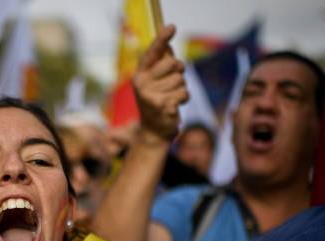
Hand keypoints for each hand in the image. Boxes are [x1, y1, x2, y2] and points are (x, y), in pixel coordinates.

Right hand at [132, 25, 187, 139]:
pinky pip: (184, 93)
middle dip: (178, 72)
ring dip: (181, 88)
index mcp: (140, 74)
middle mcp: (142, 83)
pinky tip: (174, 105)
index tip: (172, 27)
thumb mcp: (155, 81)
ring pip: (181, 80)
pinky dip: (183, 99)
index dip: (162, 39)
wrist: (153, 130)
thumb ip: (160, 64)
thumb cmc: (157, 99)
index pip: (152, 52)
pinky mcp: (162, 106)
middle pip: (173, 64)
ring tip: (171, 97)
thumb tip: (167, 46)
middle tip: (171, 83)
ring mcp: (151, 95)